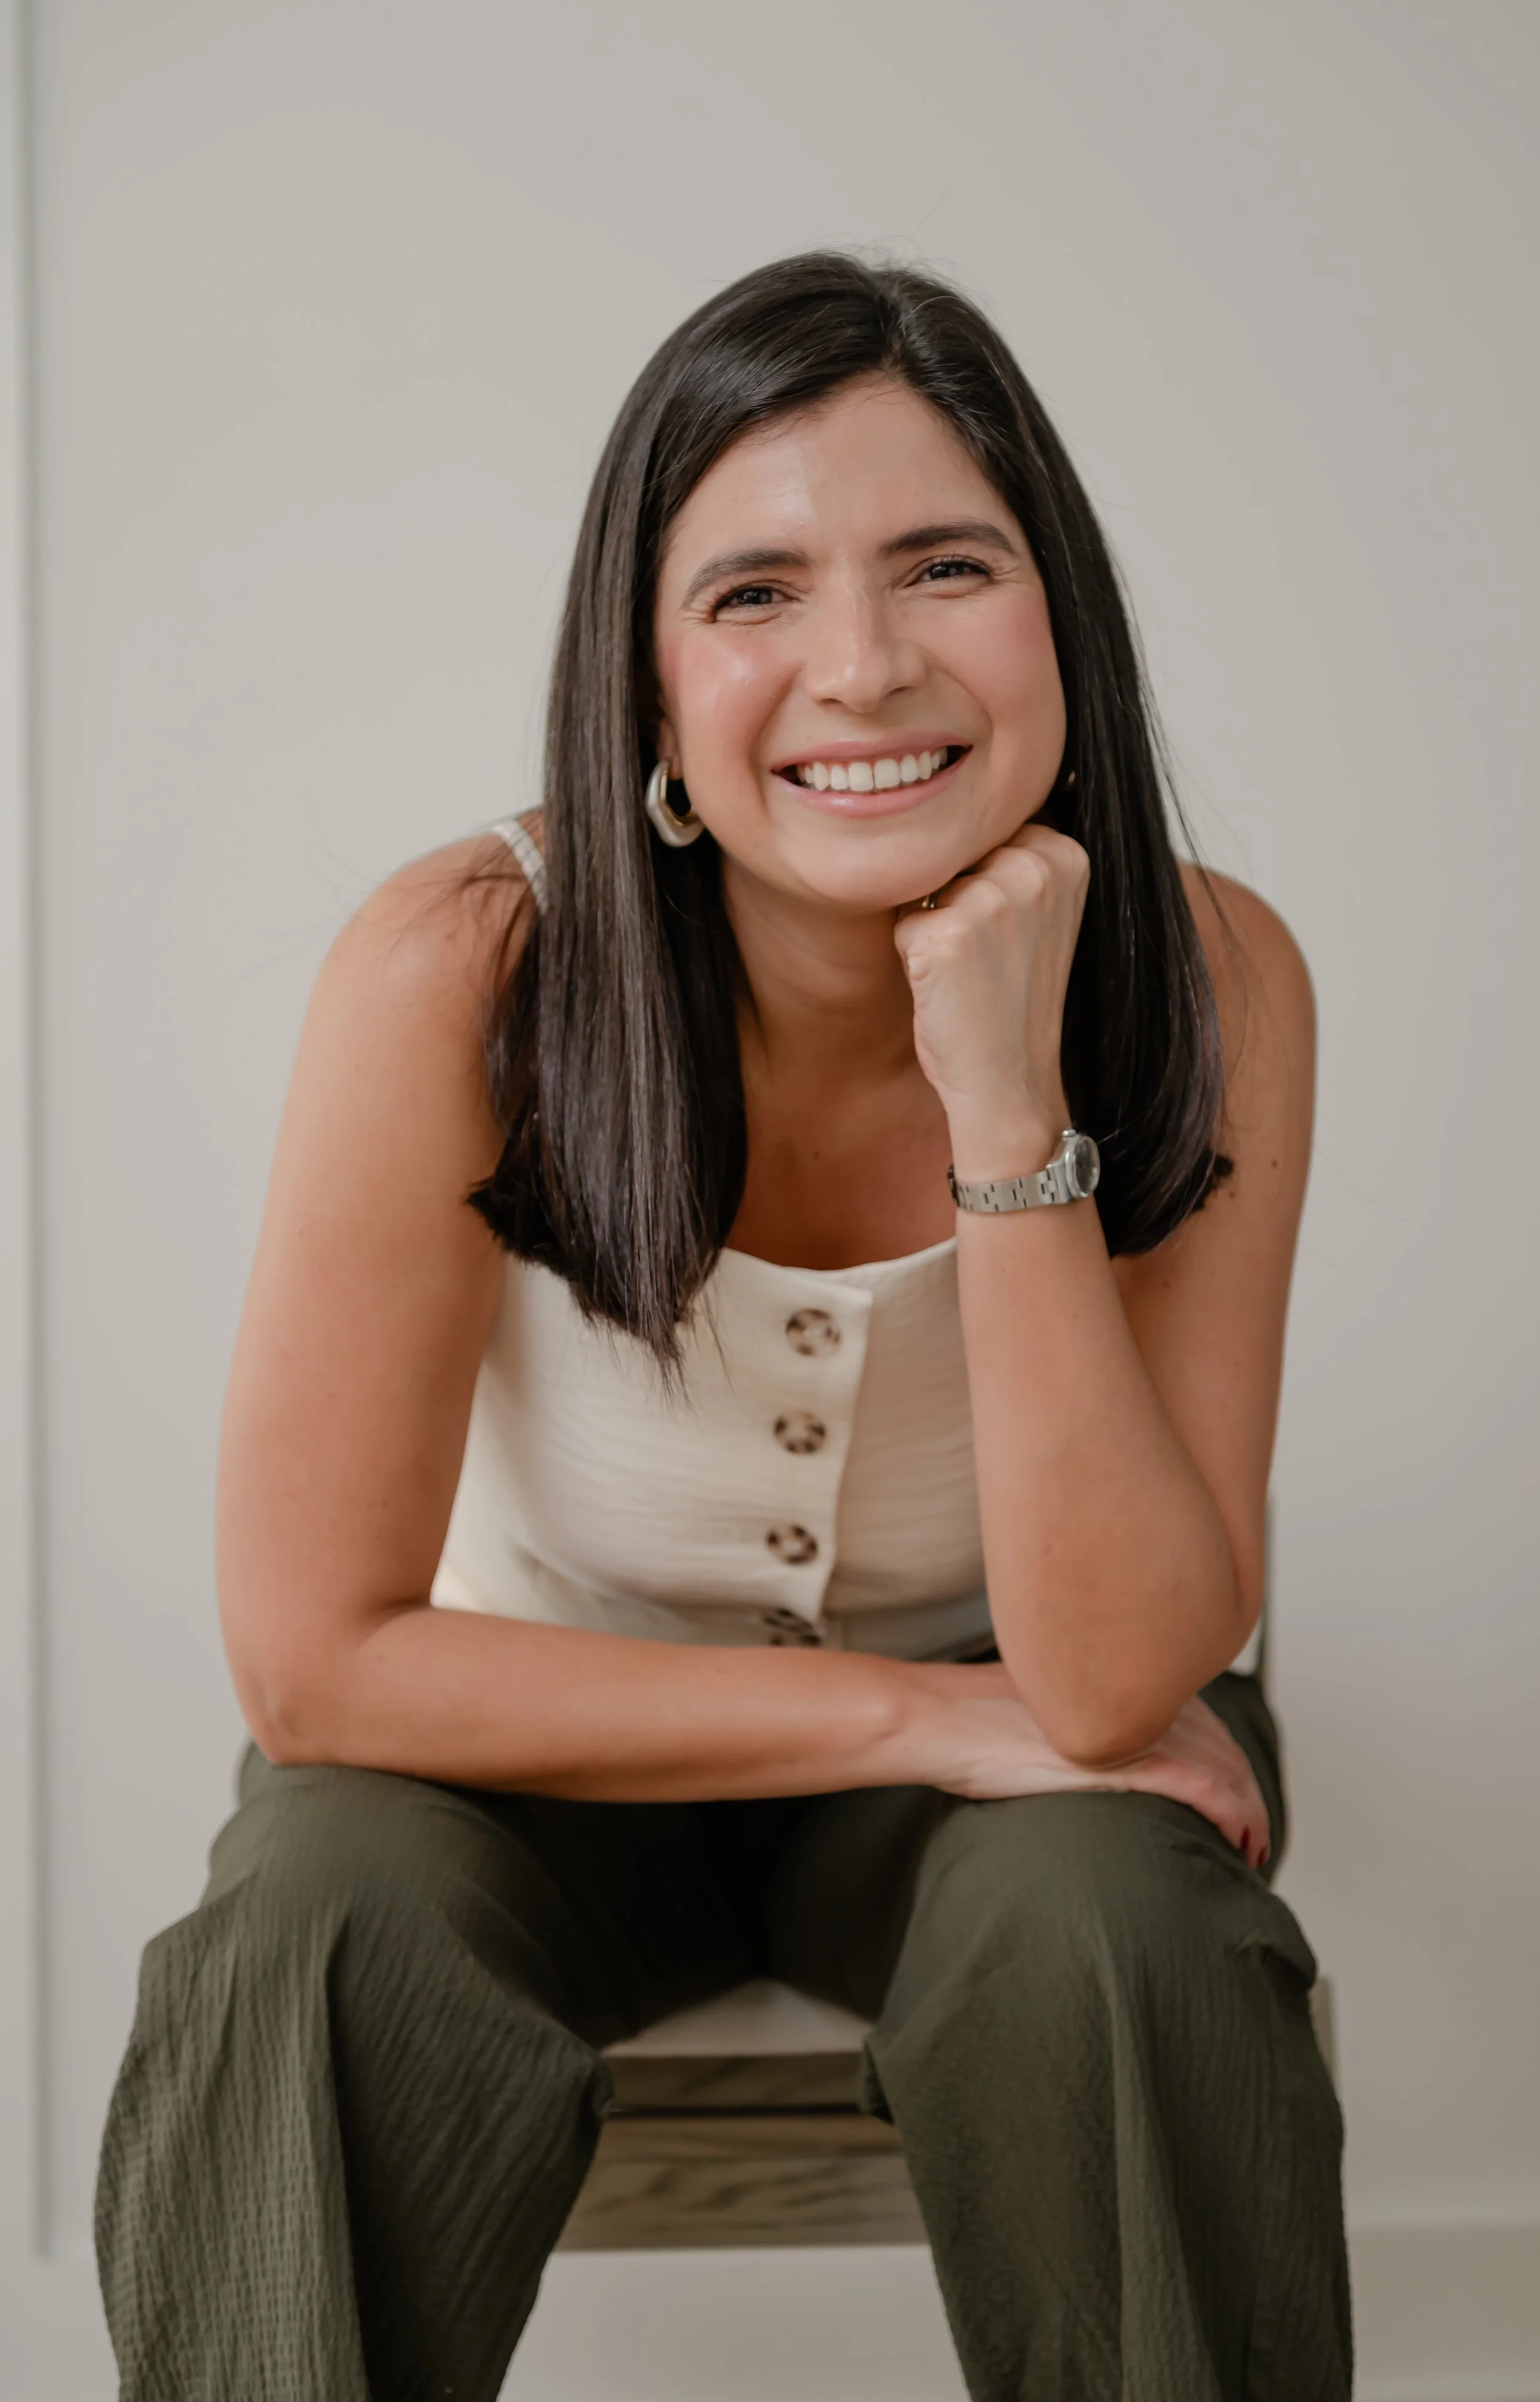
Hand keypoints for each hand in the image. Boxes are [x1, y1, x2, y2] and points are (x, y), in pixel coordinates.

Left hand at [892, 822, 1088, 1164]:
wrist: (1009, 1081)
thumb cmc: (1015, 999)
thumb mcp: (1039, 913)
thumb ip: (1018, 857)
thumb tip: (955, 797)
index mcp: (1067, 854)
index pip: (989, 831)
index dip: (984, 882)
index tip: (1009, 934)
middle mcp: (1035, 867)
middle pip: (955, 852)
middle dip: (955, 899)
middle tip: (986, 960)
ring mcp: (992, 898)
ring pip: (927, 884)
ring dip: (931, 924)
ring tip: (969, 973)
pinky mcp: (947, 933)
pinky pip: (902, 921)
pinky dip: (911, 954)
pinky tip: (947, 987)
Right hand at [925, 1665, 1270, 1866]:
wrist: (943, 1718)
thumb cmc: (974, 1721)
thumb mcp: (1040, 1714)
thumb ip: (1077, 1724)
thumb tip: (1084, 1751)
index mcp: (1120, 1681)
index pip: (1202, 1720)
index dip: (1226, 1761)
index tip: (1231, 1798)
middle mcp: (1138, 1696)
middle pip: (1223, 1745)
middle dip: (1248, 1794)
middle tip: (1253, 1837)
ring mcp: (1135, 1726)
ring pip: (1225, 1768)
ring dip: (1250, 1813)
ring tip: (1253, 1851)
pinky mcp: (1125, 1760)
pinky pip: (1204, 1788)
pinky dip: (1233, 1816)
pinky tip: (1240, 1841)